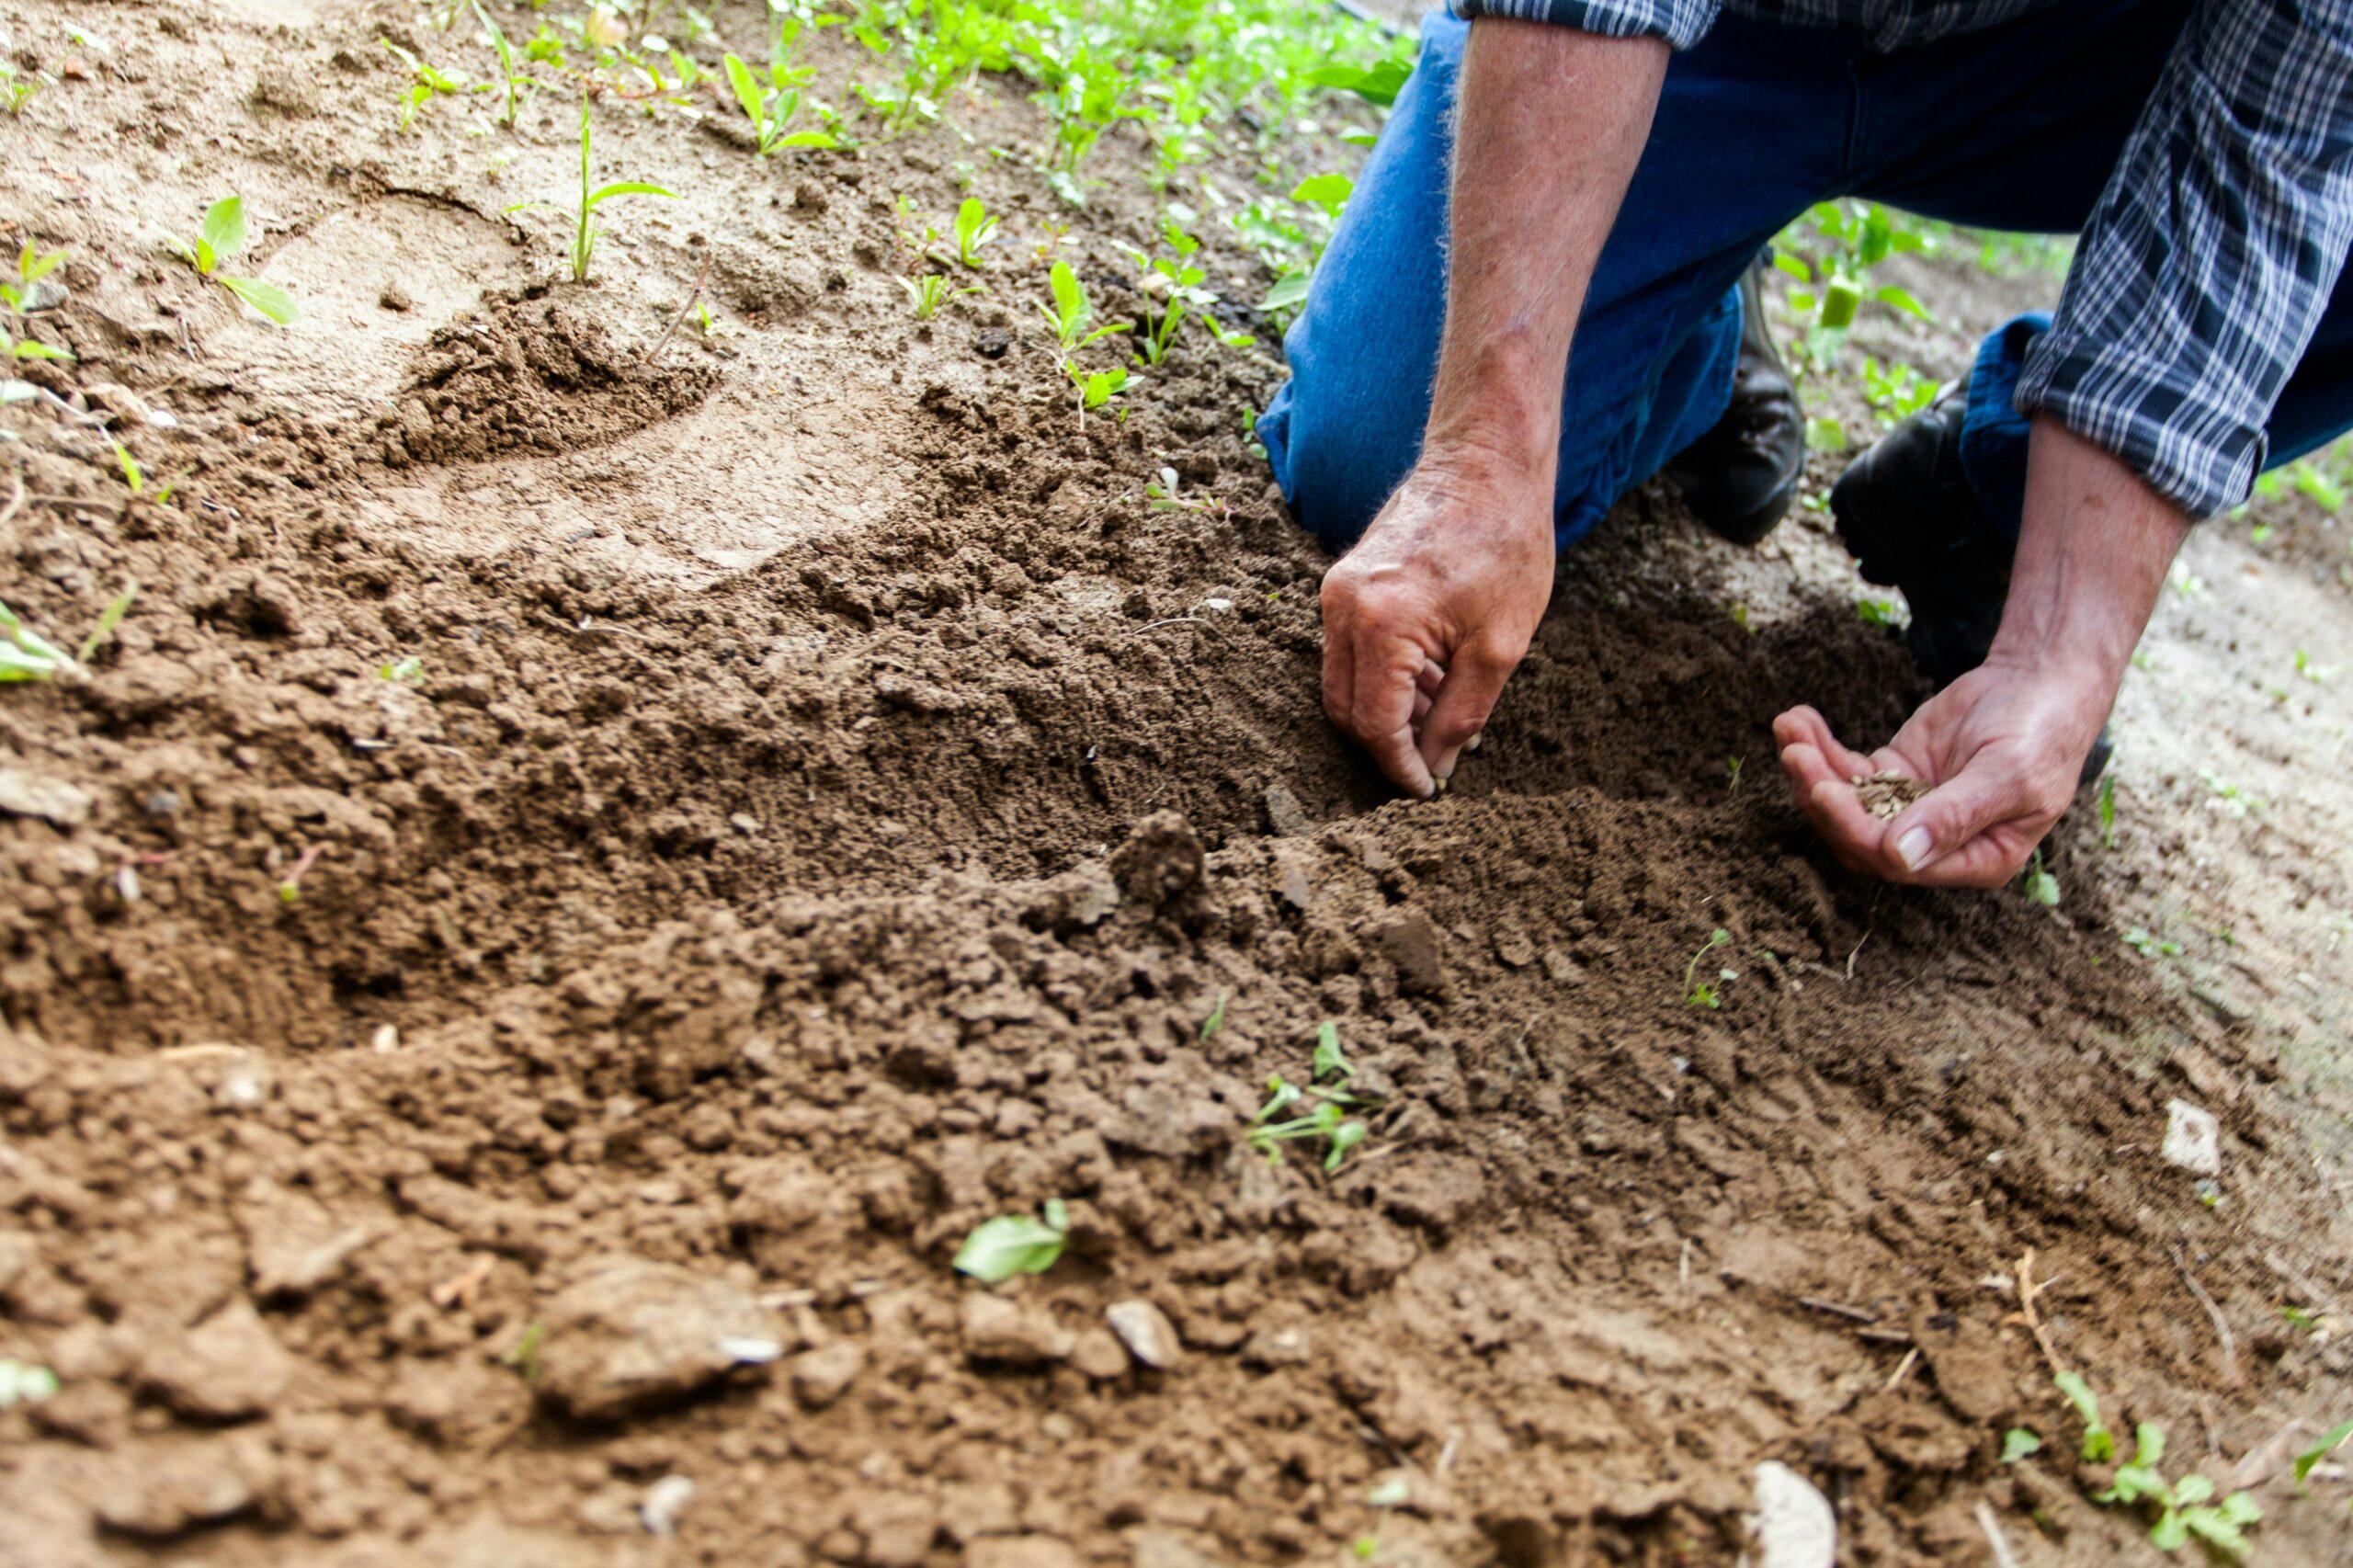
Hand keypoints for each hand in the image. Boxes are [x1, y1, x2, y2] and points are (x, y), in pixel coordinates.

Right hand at [1320, 452, 1556, 795]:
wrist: (1486, 463)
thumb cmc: (1505, 544)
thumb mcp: (1500, 647)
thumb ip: (1461, 716)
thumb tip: (1436, 766)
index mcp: (1381, 624)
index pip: (1375, 725)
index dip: (1400, 767)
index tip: (1427, 790)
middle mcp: (1343, 607)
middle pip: (1345, 709)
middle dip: (1386, 745)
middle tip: (1433, 763)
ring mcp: (1336, 591)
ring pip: (1344, 682)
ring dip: (1387, 711)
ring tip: (1444, 715)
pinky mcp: (1343, 581)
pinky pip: (1350, 650)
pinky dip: (1384, 677)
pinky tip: (1432, 679)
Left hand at [1772, 651, 2114, 886]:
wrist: (2042, 683)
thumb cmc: (2041, 733)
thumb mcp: (2008, 775)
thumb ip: (1955, 816)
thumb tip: (1900, 857)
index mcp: (1974, 860)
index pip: (1897, 861)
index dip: (1855, 830)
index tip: (1825, 790)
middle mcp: (1935, 844)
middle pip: (1859, 836)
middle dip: (1821, 796)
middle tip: (1795, 753)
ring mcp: (1909, 808)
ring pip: (1845, 803)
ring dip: (1811, 769)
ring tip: (1788, 728)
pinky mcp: (1894, 774)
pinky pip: (1846, 770)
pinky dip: (1820, 747)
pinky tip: (1798, 719)